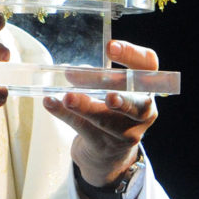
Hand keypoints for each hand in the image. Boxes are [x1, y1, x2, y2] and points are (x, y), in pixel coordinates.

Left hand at [44, 39, 158, 187]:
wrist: (107, 151)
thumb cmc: (109, 108)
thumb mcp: (106, 87)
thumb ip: (94, 78)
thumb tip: (71, 72)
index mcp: (145, 87)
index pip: (148, 66)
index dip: (132, 55)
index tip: (109, 47)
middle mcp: (143, 111)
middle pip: (137, 104)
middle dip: (124, 100)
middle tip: (110, 97)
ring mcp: (126, 132)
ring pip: (106, 120)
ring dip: (85, 107)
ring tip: (68, 97)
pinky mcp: (104, 145)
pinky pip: (83, 128)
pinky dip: (65, 114)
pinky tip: (50, 103)